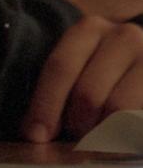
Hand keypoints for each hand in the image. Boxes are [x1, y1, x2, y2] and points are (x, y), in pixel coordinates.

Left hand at [22, 16, 142, 141]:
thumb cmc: (111, 77)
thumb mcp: (85, 69)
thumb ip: (64, 91)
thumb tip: (36, 133)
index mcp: (91, 29)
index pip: (60, 67)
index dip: (45, 105)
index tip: (35, 136)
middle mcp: (124, 36)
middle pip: (87, 94)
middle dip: (79, 125)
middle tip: (80, 137)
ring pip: (117, 110)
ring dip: (106, 134)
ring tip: (106, 137)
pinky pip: (138, 122)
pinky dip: (128, 137)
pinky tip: (125, 138)